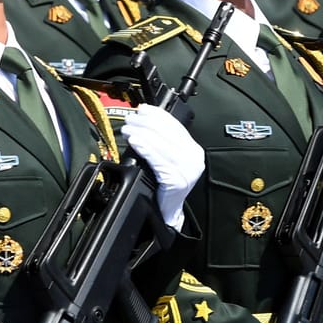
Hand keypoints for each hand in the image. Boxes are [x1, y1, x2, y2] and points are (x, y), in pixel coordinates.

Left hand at [120, 104, 204, 230]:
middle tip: (129, 119)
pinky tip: (136, 142)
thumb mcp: (166, 159)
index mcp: (193, 149)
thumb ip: (161, 142)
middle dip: (146, 123)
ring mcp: (187, 170)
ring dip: (142, 134)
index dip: (157, 115)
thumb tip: (143, 121)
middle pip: (167, 133)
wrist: (167, 213)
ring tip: (128, 129)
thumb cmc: (163, 186)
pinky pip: (159, 161)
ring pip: (162, 145)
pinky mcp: (178, 181)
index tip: (142, 109)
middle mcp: (194, 158)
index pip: (175, 126)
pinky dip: (146, 149)